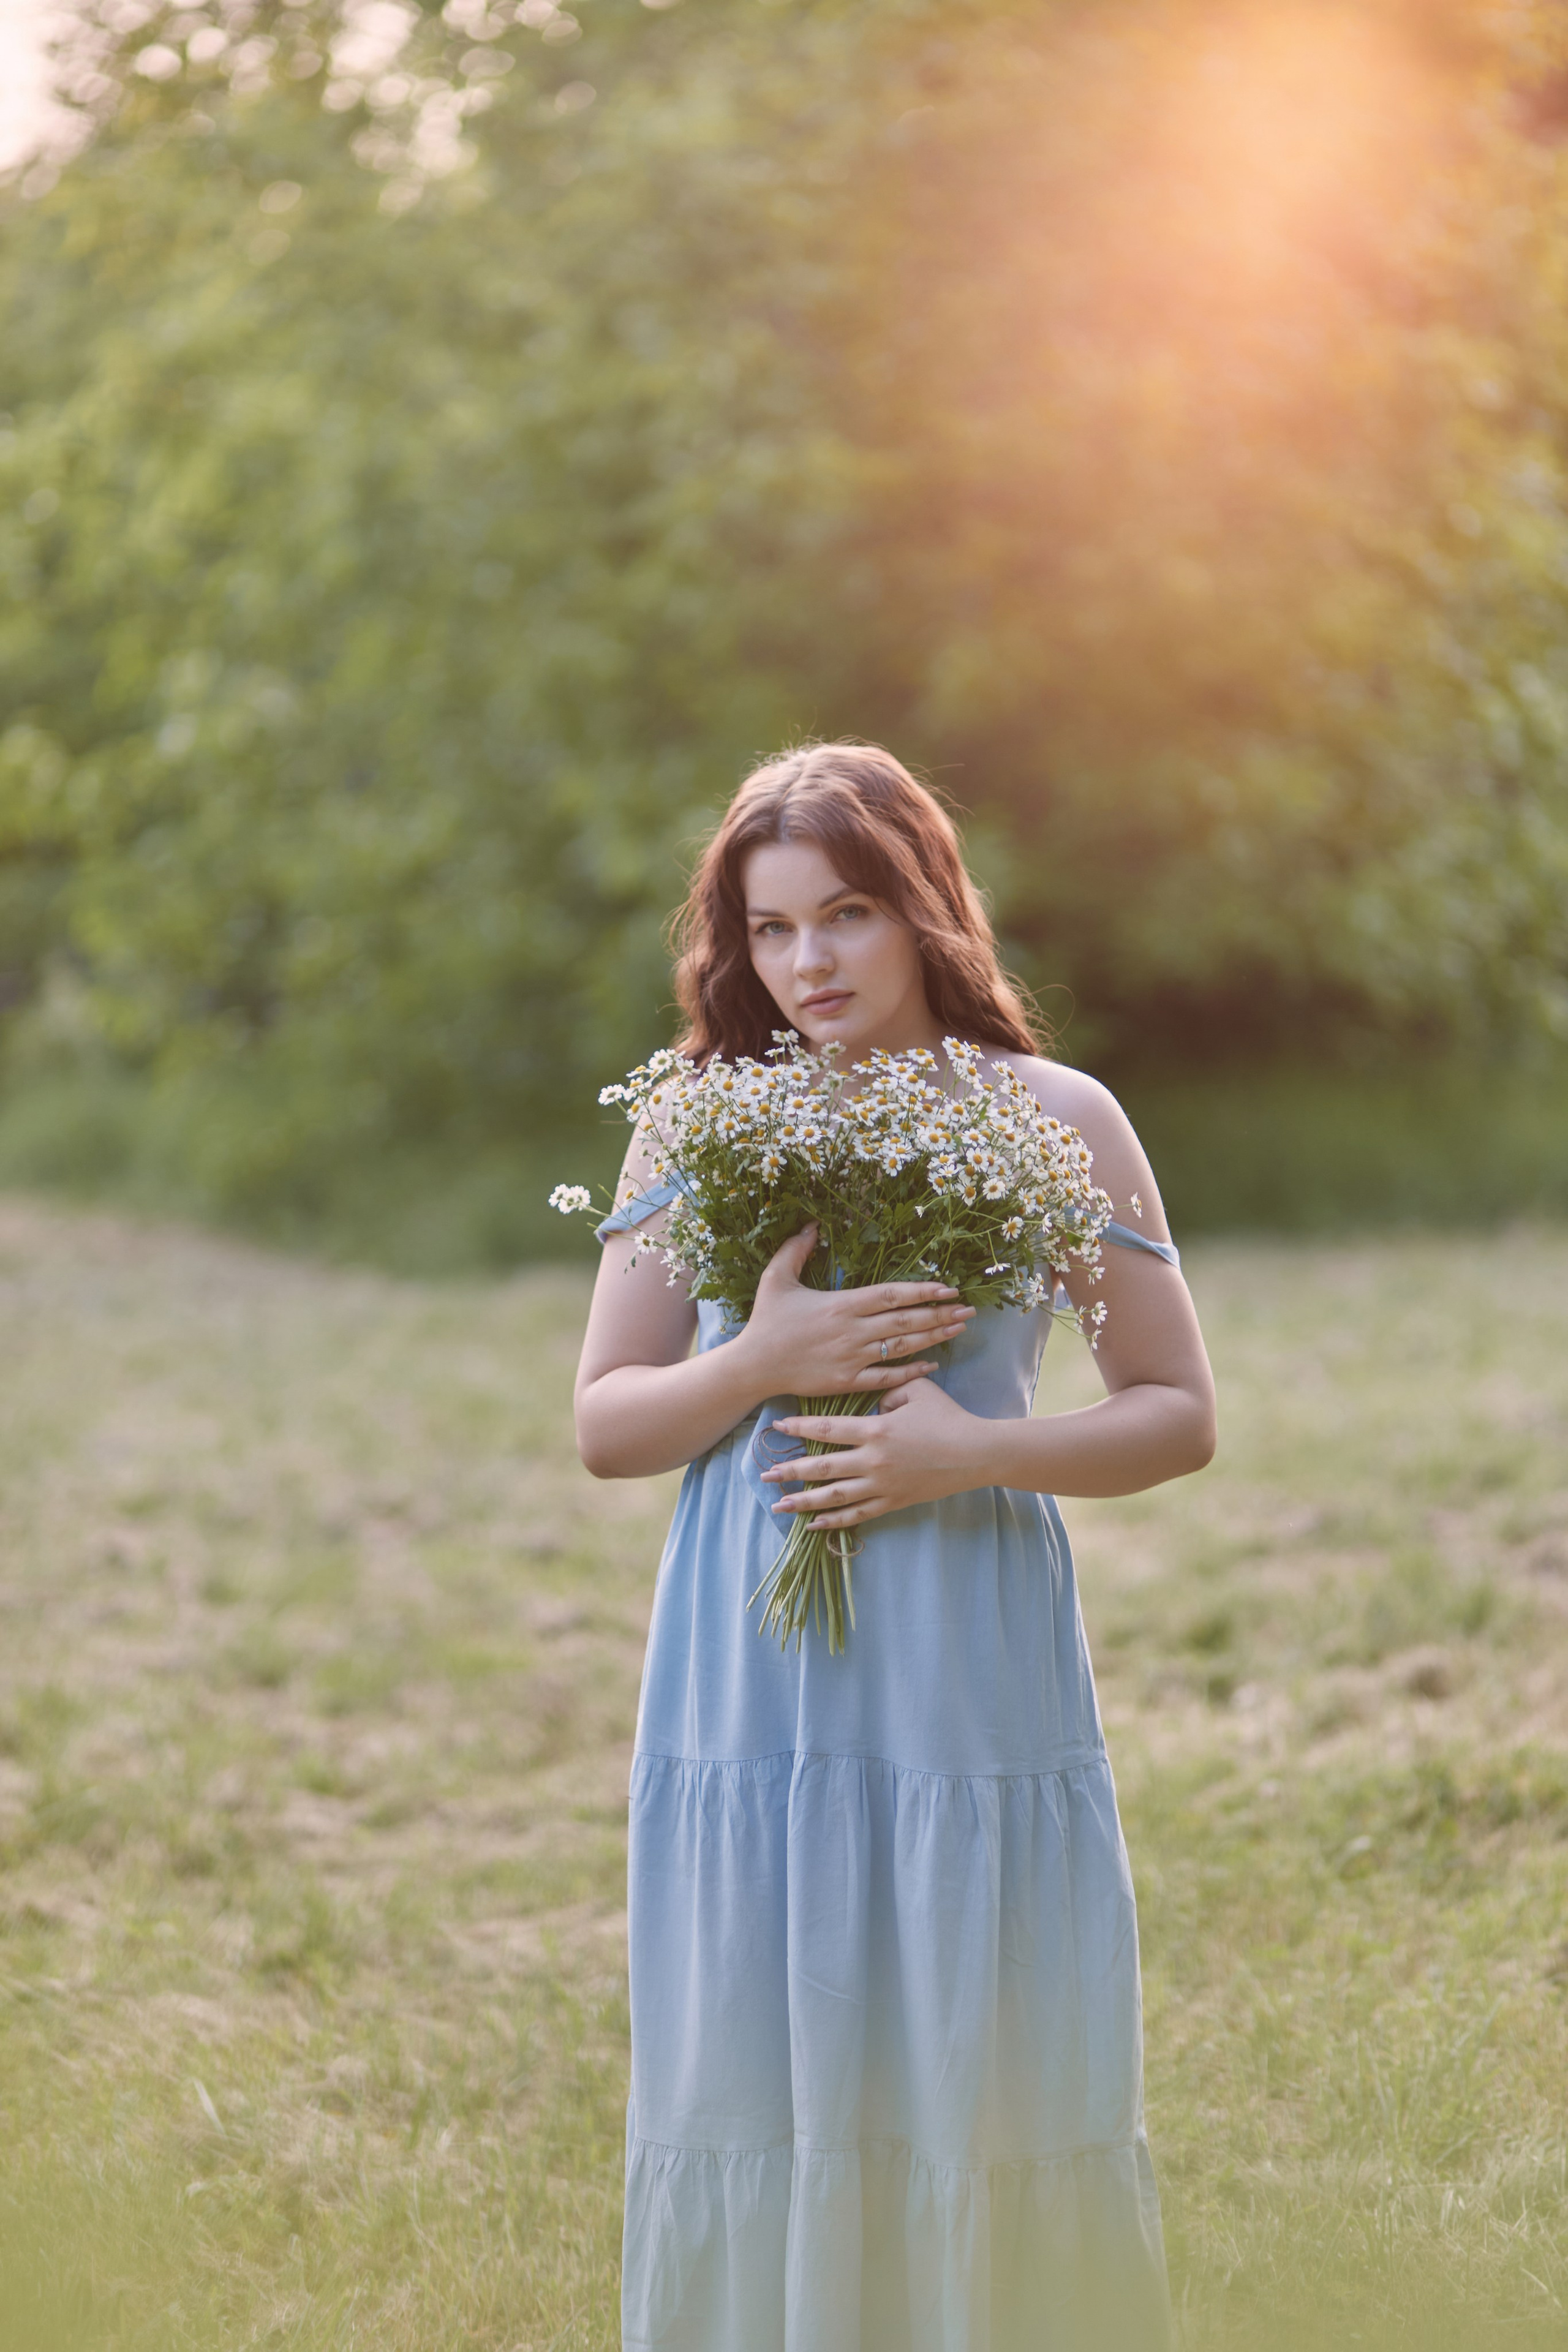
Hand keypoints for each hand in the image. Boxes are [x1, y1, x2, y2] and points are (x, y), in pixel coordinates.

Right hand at [733, 1224, 974, 1400]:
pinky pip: (887, 1377)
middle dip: (940, 1314)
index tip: (948, 1288)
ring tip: (959, 1329)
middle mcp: (853, 1331)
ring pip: (902, 1347)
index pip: (891, 1294)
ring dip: (934, 1338)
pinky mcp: (848, 1381)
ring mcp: (853, 1358)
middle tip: (969, 1310)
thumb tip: (812, 1224)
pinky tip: (932, 1364)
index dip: (922, 1291)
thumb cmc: (766, 1321)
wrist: (754, 1366)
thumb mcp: (776, 1278)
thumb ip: (796, 1249)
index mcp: (841, 1305)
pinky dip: (911, 1371)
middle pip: (905, 1321)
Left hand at [760, 1375, 989, 1528]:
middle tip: (765, 1475)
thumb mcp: (917, 1391)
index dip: (799, 1427)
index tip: (776, 1426)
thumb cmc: (948, 1417)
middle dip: (790, 1471)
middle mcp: (873, 1461)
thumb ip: (887, 1390)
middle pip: (822, 1467)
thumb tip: (869, 1402)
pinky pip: (858, 1515)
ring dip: (804, 1502)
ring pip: (834, 1497)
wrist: (976, 1453)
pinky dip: (834, 1521)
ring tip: (778, 1506)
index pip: (827, 1429)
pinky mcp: (893, 1502)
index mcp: (876, 1430)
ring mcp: (882, 1485)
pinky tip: (813, 1525)